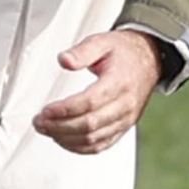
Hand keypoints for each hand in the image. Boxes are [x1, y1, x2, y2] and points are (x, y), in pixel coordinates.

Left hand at [34, 29, 161, 154]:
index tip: (45, 111)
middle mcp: (125, 105)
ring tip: (45, 130)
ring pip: (94, 138)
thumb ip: (82, 51)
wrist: (149, 61)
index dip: (65, 109)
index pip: (90, 102)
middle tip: (38, 122)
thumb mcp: (102, 42)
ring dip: (66, 138)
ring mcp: (125, 119)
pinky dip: (80, 147)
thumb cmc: (123, 52)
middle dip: (59, 126)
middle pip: (90, 124)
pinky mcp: (123, 127)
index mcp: (119, 82)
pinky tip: (62, 140)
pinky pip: (102, 144)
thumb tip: (63, 60)